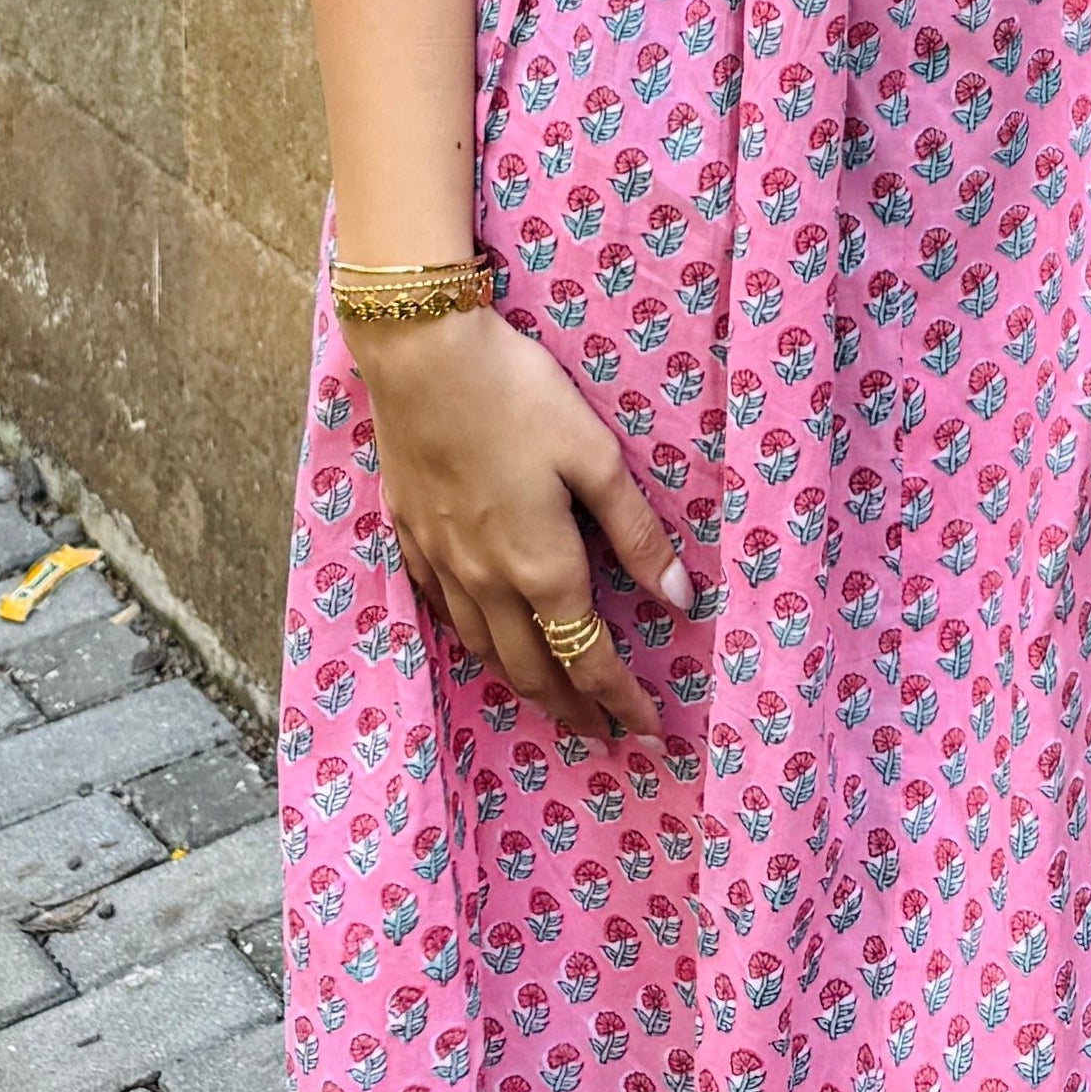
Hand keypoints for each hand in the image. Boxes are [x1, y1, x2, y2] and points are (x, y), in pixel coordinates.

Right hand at [352, 304, 691, 743]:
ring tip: (549, 700)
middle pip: (532, 671)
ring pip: (482, 651)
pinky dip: (469, 641)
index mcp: (542, 567)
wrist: (421, 356)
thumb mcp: (594, 455)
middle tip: (601, 736)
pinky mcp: (410, 536)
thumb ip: (635, 533)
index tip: (649, 732)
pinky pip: (441, 613)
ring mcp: (442, 562)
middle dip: (572, 710)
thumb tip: (680, 600)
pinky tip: (477, 636)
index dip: (621, 701)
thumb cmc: (518, 395)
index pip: (589, 658)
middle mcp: (487, 581)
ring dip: (521, 685)